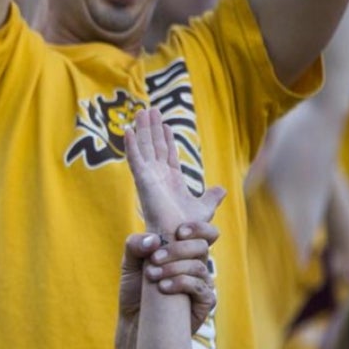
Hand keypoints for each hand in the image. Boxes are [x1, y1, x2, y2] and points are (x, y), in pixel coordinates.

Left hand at [119, 223, 217, 334]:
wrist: (134, 321)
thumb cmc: (135, 289)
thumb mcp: (129, 263)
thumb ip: (135, 245)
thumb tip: (154, 240)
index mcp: (184, 252)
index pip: (204, 233)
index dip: (198, 228)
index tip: (179, 232)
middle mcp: (196, 265)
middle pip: (201, 247)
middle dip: (177, 250)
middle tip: (155, 259)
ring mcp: (202, 284)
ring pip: (199, 268)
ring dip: (174, 268)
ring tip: (152, 276)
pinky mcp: (204, 304)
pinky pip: (202, 289)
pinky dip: (182, 284)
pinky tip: (163, 288)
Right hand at [124, 108, 224, 231]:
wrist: (179, 238)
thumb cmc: (189, 227)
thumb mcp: (205, 207)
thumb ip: (211, 196)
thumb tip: (221, 189)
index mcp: (171, 180)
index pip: (167, 154)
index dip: (166, 138)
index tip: (165, 124)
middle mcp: (158, 176)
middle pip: (154, 146)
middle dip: (152, 128)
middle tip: (150, 110)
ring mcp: (149, 177)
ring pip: (144, 147)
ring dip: (142, 129)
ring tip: (141, 111)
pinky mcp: (143, 180)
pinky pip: (135, 159)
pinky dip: (131, 144)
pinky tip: (127, 130)